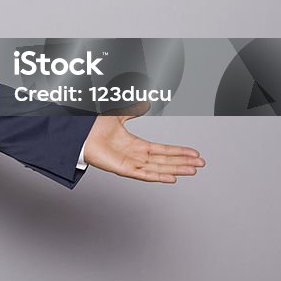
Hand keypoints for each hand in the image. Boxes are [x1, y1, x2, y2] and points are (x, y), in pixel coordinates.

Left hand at [83, 102, 204, 182]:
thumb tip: (145, 102)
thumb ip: (133, 110)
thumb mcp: (119, 115)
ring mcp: (130, 164)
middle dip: (184, 162)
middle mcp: (136, 156)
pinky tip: (172, 178)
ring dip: (176, 169)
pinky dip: (158, 176)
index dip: (179, 151)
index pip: (164, 150)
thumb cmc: (94, 128)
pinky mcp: (123, 169)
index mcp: (137, 146)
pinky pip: (144, 174)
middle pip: (165, 160)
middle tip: (201, 164)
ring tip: (192, 171)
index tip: (194, 153)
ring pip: (159, 168)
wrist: (79, 134)